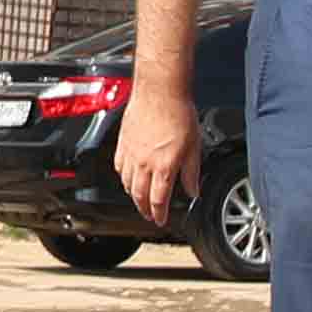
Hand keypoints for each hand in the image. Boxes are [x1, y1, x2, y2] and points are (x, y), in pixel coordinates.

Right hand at [115, 90, 198, 230]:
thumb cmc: (178, 113)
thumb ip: (191, 173)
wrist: (160, 91)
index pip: (158, 200)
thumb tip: (193, 190)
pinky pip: (118, 166)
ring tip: (139, 199)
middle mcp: (144, 163)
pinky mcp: (122, 142)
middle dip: (144, 210)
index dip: (159, 214)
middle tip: (149, 215)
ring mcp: (130, 153)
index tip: (161, 220)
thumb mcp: (194, 147)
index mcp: (163, 167)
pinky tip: (127, 176)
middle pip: (139, 196)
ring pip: (126, 183)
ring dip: (132, 195)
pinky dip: (122, 177)